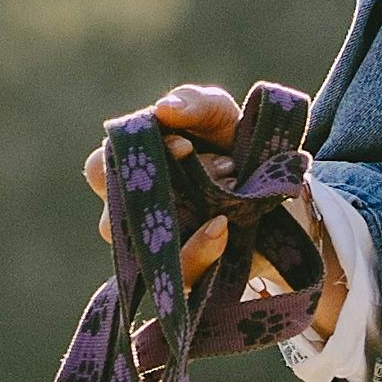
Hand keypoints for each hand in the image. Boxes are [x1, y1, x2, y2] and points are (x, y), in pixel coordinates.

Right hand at [80, 85, 338, 338]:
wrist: (283, 192)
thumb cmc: (235, 147)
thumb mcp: (222, 116)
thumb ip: (196, 103)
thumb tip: (165, 109)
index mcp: (130, 171)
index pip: (98, 169)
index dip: (135, 157)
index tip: (184, 144)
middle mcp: (135, 215)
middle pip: (113, 218)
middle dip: (165, 195)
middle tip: (218, 170)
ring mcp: (158, 250)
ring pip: (146, 250)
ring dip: (186, 220)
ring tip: (230, 195)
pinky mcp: (187, 277)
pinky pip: (178, 277)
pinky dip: (200, 250)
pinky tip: (223, 228)